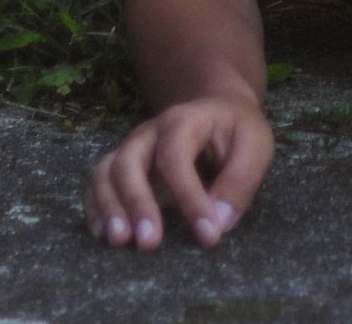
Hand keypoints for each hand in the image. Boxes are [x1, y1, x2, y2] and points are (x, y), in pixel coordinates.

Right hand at [85, 93, 273, 250]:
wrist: (217, 107)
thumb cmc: (236, 131)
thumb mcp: (255, 145)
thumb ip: (239, 182)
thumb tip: (216, 224)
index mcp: (184, 120)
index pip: (175, 157)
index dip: (189, 197)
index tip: (207, 235)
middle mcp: (150, 133)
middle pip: (129, 162)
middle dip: (137, 203)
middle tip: (150, 243)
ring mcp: (133, 148)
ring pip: (106, 172)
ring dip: (109, 207)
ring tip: (120, 241)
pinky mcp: (123, 167)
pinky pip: (97, 183)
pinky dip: (96, 208)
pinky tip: (103, 234)